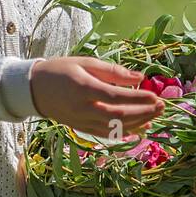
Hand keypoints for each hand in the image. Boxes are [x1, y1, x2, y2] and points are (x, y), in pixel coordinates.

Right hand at [29, 56, 164, 140]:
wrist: (34, 90)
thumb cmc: (61, 70)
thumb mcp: (86, 62)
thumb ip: (113, 71)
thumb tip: (139, 77)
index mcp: (82, 88)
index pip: (115, 96)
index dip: (136, 98)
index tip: (154, 95)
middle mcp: (82, 108)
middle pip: (118, 115)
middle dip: (142, 112)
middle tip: (161, 106)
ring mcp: (82, 122)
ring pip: (114, 128)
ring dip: (138, 123)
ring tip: (155, 116)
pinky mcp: (82, 129)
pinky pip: (107, 134)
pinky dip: (125, 132)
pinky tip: (140, 127)